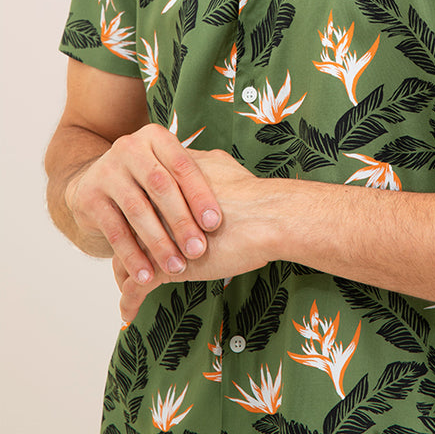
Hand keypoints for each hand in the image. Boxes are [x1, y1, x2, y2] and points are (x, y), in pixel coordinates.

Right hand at [66, 124, 221, 286]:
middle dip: (181, 221)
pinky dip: (132, 255)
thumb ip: (196, 172)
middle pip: (161, 187)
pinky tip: (146, 275)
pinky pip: (115, 231)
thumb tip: (245, 191)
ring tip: (177, 268)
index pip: (182, 165)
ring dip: (159, 243)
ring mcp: (106, 171)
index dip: (200, 194)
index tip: (216, 223)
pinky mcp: (90, 199)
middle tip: (199, 249)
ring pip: (137, 211)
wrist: (94, 181)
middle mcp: (129, 148)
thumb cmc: (148, 179)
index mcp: (156, 137)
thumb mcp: (168, 165)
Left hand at [115, 149, 274, 321]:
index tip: (136, 231)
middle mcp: (155, 209)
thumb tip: (206, 163)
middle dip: (125, 248)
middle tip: (127, 262)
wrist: (267, 216)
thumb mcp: (222, 169)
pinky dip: (130, 302)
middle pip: (126, 231)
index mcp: (166, 186)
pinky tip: (129, 312)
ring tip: (126, 288)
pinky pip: (137, 288)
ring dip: (125, 276)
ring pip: (126, 260)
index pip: (137, 202)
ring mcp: (157, 237)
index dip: (136, 219)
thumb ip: (203, 169)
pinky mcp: (165, 265)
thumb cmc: (252, 197)